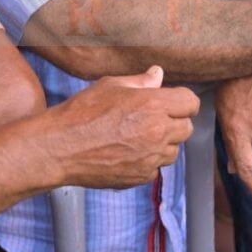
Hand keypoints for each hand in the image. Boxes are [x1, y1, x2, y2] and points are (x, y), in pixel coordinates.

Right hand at [46, 67, 197, 188]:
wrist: (60, 147)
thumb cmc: (82, 113)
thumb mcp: (111, 86)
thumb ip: (140, 81)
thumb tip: (158, 74)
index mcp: (153, 105)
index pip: (191, 103)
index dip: (183, 101)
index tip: (173, 103)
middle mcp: (157, 132)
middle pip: (187, 128)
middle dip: (175, 122)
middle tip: (153, 119)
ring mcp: (150, 158)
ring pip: (173, 151)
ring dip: (163, 144)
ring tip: (137, 136)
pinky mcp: (141, 177)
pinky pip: (156, 168)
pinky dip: (147, 162)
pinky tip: (127, 152)